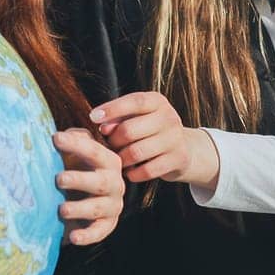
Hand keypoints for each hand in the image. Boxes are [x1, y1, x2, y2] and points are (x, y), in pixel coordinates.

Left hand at [53, 127, 124, 245]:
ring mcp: (112, 205)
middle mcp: (114, 182)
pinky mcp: (106, 225)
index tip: (55, 139)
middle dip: (80, 180)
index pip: (94, 151)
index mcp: (108, 161)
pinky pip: (98, 232)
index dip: (76, 145)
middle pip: (100, 181)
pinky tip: (73, 238)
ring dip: (79, 208)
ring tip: (62, 210)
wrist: (83, 198)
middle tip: (59, 179)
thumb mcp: (76, 152)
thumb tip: (62, 134)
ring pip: (97, 208)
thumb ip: (74, 139)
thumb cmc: (77, 167)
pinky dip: (86, 236)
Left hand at [93, 91, 218, 187]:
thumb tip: (101, 125)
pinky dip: (133, 173)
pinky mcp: (179, 159)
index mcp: (157, 101)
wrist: (182, 148)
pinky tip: (130, 171)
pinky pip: (147, 170)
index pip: (134, 102)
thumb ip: (117, 117)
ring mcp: (176, 139)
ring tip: (118, 159)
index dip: (112, 109)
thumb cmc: (148, 129)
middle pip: (129, 130)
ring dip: (121, 159)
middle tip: (109, 146)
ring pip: (136, 152)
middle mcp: (169, 117)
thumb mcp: (135, 116)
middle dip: (113, 141)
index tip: (93, 117)